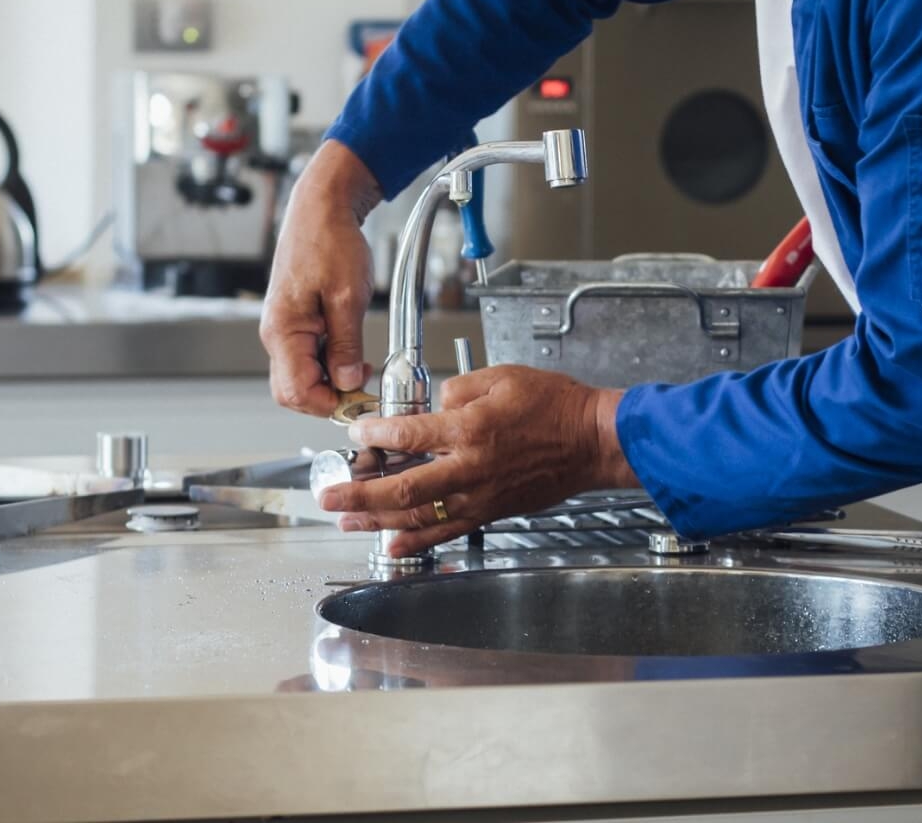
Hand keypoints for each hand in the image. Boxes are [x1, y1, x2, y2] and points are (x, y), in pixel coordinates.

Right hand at [260, 140, 378, 415]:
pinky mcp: (296, 323)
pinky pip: (308, 357)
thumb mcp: (348, 296)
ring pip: (302, 376)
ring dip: (332, 380)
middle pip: (294, 391)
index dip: (330, 403)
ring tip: (361, 365)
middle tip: (363, 387)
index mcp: (283, 331)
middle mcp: (277, 334)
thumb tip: (349, 381)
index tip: (360, 397)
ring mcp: (285, 329)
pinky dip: (330, 363)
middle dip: (329, 397)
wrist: (322, 207)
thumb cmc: (329, 240)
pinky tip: (352, 353)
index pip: (296, 392)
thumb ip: (346, 344)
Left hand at [317, 365, 637, 556]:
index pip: (409, 434)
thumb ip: (458, 389)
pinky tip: (392, 544)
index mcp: (471, 429)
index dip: (375, 433)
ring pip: (419, 516)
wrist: (591, 441)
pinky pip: (447, 531)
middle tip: (329, 495)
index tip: (356, 432)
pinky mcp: (490, 511)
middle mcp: (471, 467)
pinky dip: (417, 542)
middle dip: (359, 493)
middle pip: (403, 488)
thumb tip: (433, 405)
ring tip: (348, 520)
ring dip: (378, 521)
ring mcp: (480, 495)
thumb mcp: (502, 377)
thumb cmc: (554, 406)